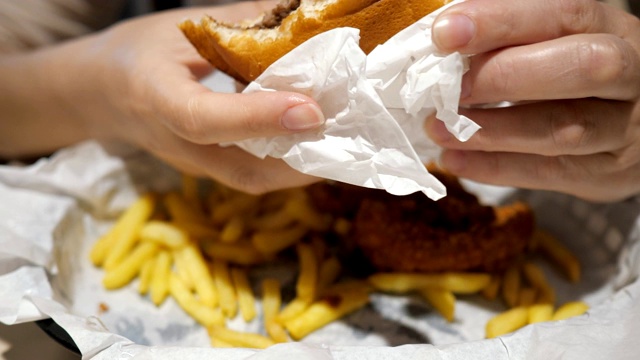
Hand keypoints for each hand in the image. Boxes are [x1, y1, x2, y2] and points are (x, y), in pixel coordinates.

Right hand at [34, 1, 323, 193]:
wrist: (100, 93)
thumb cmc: (140, 51)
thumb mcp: (181, 28)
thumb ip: (240, 25)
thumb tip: (303, 15)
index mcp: (155, 97)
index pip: (205, 119)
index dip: (259, 118)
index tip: (311, 110)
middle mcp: (175, 142)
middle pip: (242, 172)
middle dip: (302, 160)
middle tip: (349, 134)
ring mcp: (192, 164)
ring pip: (253, 182)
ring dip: (303, 168)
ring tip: (343, 141)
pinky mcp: (205, 170)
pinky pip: (252, 176)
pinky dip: (290, 165)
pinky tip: (315, 143)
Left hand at [426, 0, 639, 201]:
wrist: (637, 129)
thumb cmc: (577, 73)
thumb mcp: (560, 42)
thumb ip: (515, 38)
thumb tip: (445, 37)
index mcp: (610, 28)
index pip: (564, 13)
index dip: (503, 21)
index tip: (445, 33)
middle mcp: (629, 75)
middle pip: (581, 67)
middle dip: (505, 75)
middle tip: (451, 88)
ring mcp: (622, 128)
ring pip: (562, 128)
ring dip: (491, 130)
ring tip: (437, 129)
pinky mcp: (606, 172)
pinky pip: (546, 173)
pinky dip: (494, 167)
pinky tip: (454, 159)